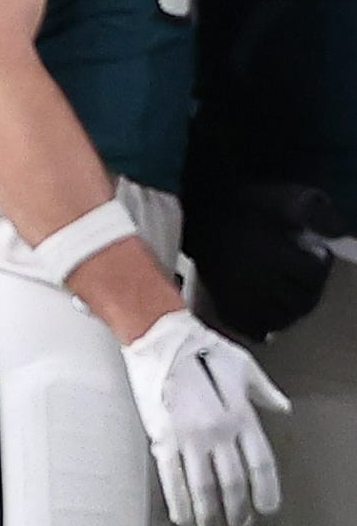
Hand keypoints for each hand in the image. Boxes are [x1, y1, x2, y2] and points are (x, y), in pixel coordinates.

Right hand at [120, 309, 288, 525]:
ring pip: (204, 486)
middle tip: (238, 521)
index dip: (266, 491)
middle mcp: (219, 430)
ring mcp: (189, 435)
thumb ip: (263, 390)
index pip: (261, 464)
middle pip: (234, 482)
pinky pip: (172, 477)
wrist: (157, 336)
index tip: (265, 506)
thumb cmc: (198, 344)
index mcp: (241, 414)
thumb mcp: (242, 364)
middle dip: (237, 509)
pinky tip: (182, 515)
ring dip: (209, 512)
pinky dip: (179, 501)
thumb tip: (282, 407)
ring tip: (210, 525)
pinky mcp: (162, 435)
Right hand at [185, 182, 344, 340]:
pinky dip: (264, 327)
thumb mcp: (276, 198)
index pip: (313, 272)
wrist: (189, 217)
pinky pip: (253, 328)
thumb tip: (337, 226)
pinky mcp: (225, 306)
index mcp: (274, 255)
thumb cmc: (234, 207)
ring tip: (287, 295)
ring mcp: (242, 298)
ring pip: (281, 318)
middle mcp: (261, 281)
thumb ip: (309, 206)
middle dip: (308, 288)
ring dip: (290, 309)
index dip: (318, 262)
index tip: (314, 254)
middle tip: (303, 277)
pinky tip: (267, 317)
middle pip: (302, 300)